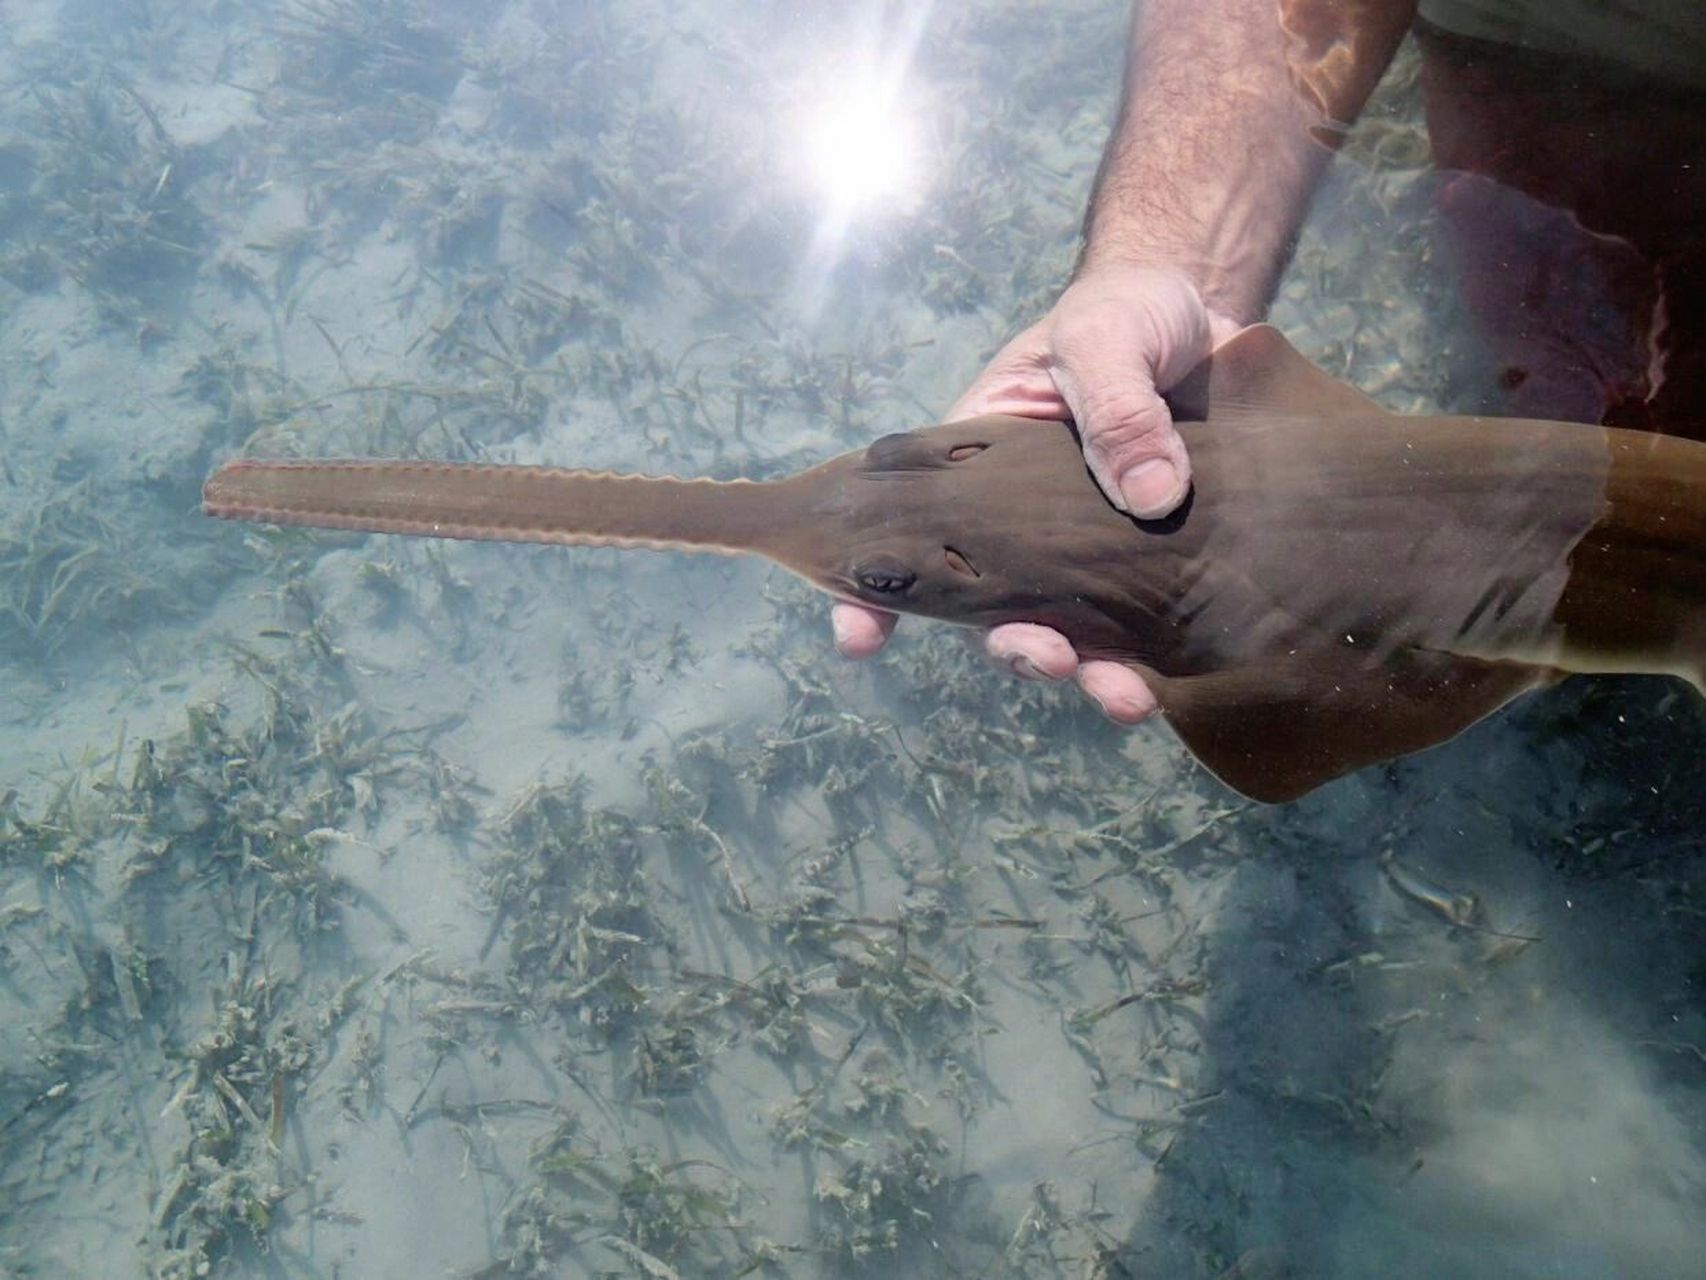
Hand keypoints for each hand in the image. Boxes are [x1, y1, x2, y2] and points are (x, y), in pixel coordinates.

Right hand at [832, 264, 1240, 723]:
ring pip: (1077, 628)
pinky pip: (1149, 623)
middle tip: (1045, 654)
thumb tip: (1149, 496)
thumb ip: (1116, 405)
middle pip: (999, 604)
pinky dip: (1153, 662)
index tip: (858, 636)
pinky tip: (1164, 686)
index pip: (914, 534)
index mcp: (981, 468)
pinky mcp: (1160, 560)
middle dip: (1015, 644)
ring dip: (1090, 671)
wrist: (1209, 308)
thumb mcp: (1104, 336)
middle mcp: (1027, 525)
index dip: (874, 593)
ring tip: (1122, 696)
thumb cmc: (1125, 312)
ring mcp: (1095, 550)